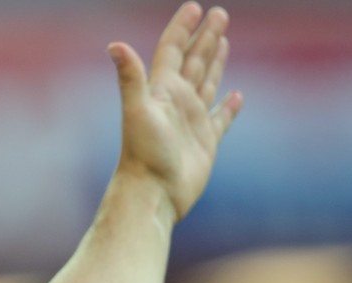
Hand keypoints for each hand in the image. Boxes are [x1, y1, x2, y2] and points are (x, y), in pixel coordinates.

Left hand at [109, 2, 242, 220]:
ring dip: (215, 62)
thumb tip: (114, 44)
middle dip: (205, 37)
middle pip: (193, 61)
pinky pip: (221, 119)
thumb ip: (130, 77)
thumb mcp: (137, 111)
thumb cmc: (143, 155)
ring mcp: (191, 121)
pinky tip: (237, 96)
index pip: (173, 50)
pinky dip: (230, 106)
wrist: (152, 194)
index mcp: (162, 90)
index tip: (195, 7)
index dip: (183, 28)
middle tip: (219, 13)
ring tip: (224, 42)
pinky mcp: (205, 142)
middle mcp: (176, 102)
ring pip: (207, 83)